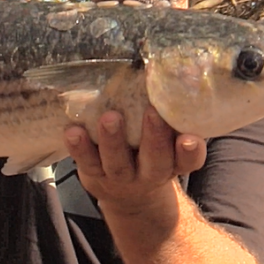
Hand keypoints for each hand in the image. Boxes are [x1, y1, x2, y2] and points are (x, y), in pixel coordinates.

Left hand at [63, 107, 205, 214]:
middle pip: (156, 161)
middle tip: (152, 113)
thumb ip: (173, 109)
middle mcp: (152, 173)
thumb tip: (186, 69)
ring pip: (118, 163)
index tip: (188, 138)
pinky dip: (79, 147)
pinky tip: (73, 131)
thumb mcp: (168, 137)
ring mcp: (122, 177)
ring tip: (110, 118)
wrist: (128, 194)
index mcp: (175, 162)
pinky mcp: (95, 174)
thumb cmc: (152, 152)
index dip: (191, 151)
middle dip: (155, 137)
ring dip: (113, 141)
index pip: (190, 160)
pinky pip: (87, 163)